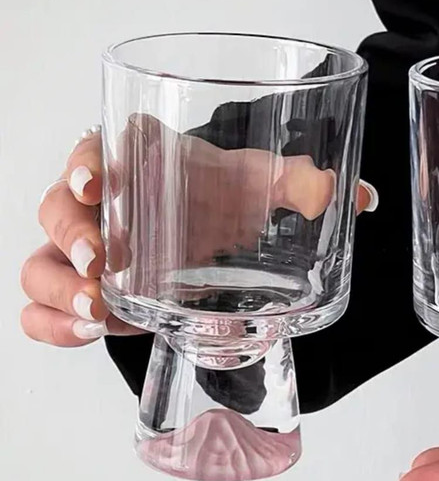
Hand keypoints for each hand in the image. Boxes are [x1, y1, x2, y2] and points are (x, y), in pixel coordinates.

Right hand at [22, 121, 376, 346]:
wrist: (204, 221)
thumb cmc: (219, 193)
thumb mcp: (255, 185)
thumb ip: (297, 184)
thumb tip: (357, 195)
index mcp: (137, 158)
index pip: (96, 148)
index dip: (88, 162)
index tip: (98, 183)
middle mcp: (102, 201)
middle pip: (57, 208)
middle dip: (71, 237)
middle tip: (102, 263)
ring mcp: (87, 247)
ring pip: (40, 263)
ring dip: (59, 288)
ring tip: (98, 310)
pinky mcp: (86, 288)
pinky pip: (42, 306)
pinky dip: (54, 323)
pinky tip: (87, 333)